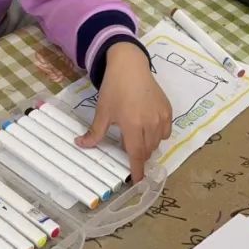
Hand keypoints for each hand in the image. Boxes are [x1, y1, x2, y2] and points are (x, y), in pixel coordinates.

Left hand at [76, 42, 170, 181]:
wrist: (130, 66)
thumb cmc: (114, 89)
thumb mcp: (103, 112)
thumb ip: (95, 132)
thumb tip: (81, 145)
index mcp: (133, 125)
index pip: (137, 155)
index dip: (138, 170)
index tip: (138, 182)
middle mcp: (150, 123)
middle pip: (148, 150)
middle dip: (139, 156)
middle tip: (129, 151)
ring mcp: (161, 116)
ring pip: (157, 142)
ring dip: (148, 146)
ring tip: (137, 139)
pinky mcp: (168, 110)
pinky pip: (166, 131)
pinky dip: (158, 135)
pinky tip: (148, 129)